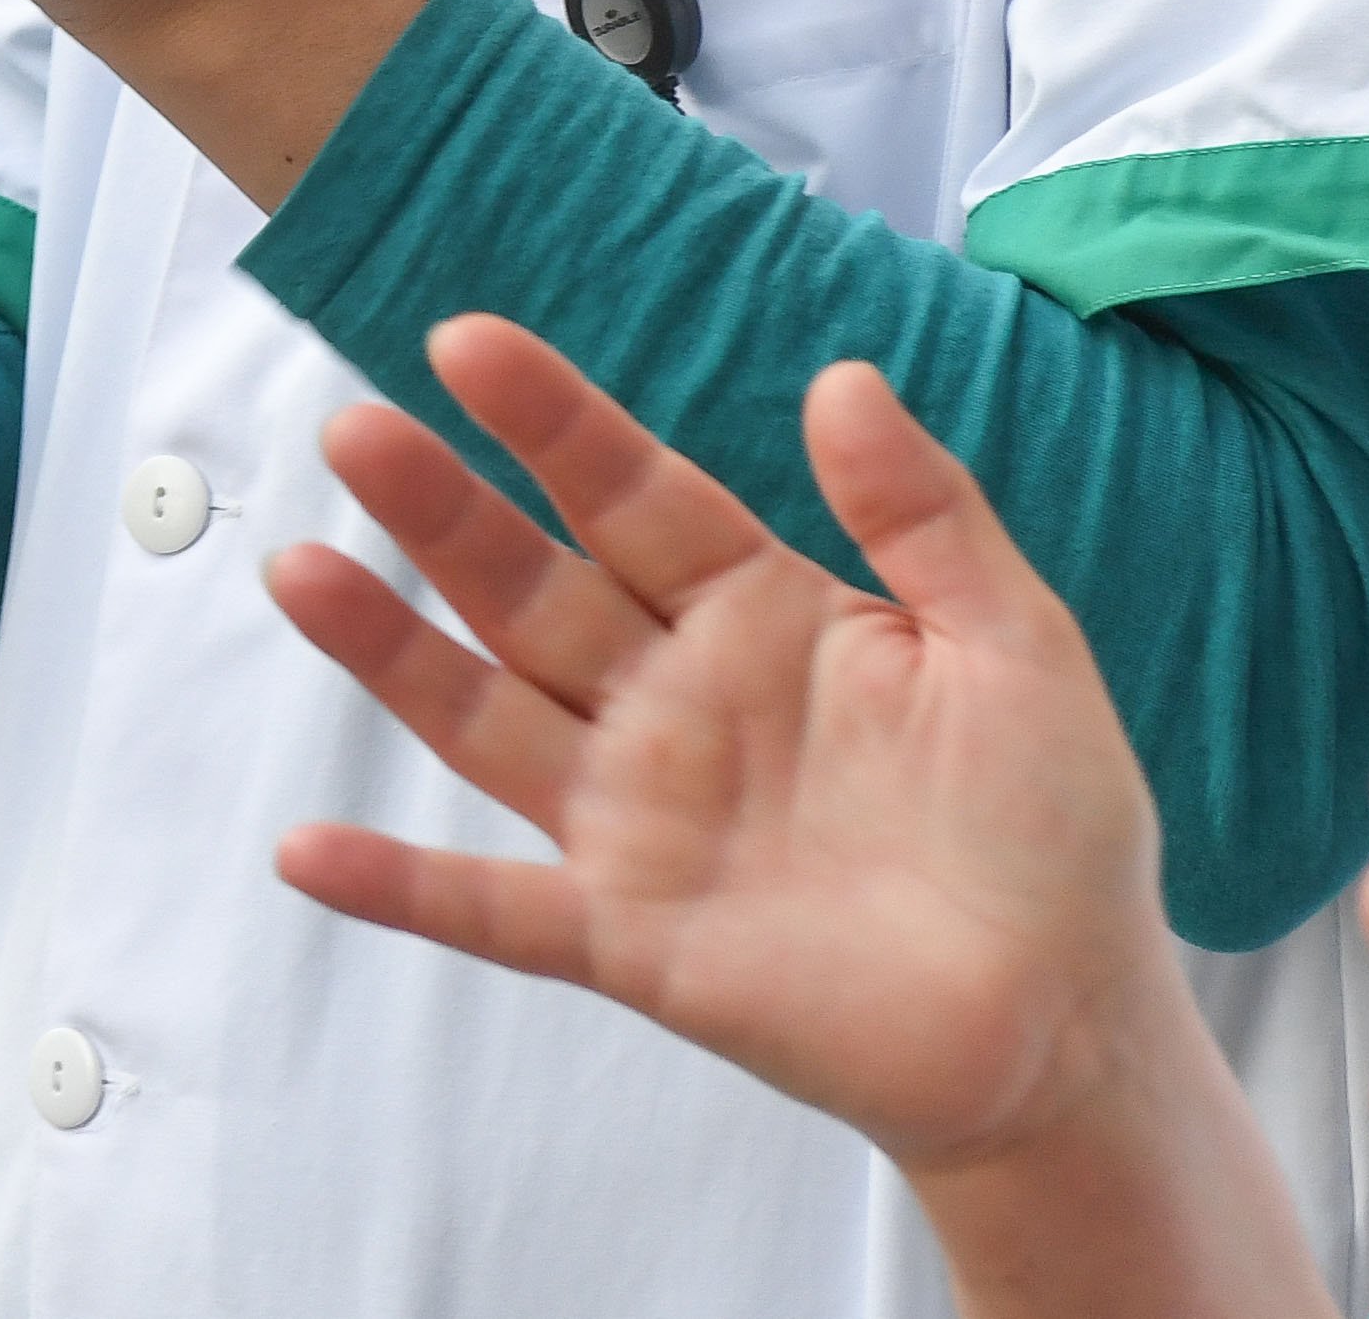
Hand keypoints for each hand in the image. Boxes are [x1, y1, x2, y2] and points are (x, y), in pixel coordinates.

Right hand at [273, 321, 1201, 1172]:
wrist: (1070, 1027)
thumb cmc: (1052, 830)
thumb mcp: (1015, 643)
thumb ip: (925, 514)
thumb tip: (841, 376)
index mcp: (760, 617)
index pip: (632, 494)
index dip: (552, 420)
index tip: (467, 342)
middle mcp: (674, 704)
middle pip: (530, 588)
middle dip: (440, 509)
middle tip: (355, 428)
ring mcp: (640, 822)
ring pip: (484, 717)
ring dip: (388, 649)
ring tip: (298, 566)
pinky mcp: (631, 940)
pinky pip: (494, 909)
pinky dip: (399, 886)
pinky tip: (307, 849)